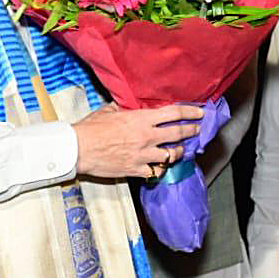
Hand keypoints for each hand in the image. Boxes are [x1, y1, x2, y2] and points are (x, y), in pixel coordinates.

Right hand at [73, 103, 203, 178]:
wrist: (79, 149)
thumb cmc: (91, 128)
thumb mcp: (109, 111)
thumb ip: (123, 109)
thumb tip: (126, 107)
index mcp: (141, 119)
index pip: (173, 113)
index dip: (190, 112)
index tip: (199, 113)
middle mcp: (147, 137)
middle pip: (177, 134)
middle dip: (191, 131)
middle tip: (197, 130)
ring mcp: (143, 155)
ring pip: (171, 155)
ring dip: (178, 152)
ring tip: (180, 151)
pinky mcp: (136, 169)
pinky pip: (155, 171)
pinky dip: (158, 169)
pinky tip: (159, 167)